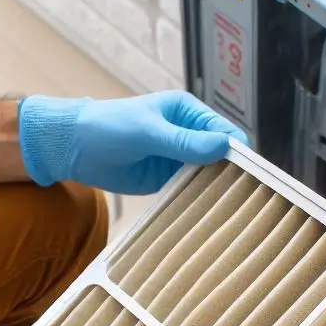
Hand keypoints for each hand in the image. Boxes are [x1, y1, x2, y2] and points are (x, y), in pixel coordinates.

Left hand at [18, 91, 248, 194]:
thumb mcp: (149, 132)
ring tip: (229, 209)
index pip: (225, 131)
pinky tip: (205, 212)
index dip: (238, 151)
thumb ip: (185, 142)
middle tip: (244, 197)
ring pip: (208, 176)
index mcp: (188, 112)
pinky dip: (197, 200)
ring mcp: (178, 159)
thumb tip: (224, 146)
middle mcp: (188, 135)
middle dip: (231, 173)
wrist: (74, 148)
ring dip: (215, 189)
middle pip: (221, 156)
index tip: (250, 174)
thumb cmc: (109, 127)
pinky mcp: (166, 180)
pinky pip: (189, 191)